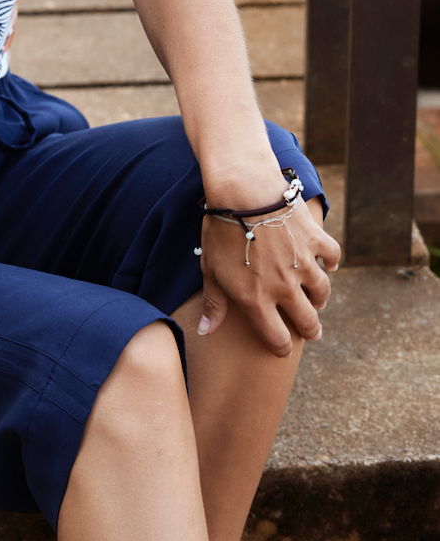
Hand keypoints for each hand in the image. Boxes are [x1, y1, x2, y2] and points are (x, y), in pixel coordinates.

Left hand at [197, 193, 340, 357]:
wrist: (242, 192)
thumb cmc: (220, 230)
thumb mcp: (210, 269)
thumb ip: (214, 303)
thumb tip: (207, 331)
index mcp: (256, 300)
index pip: (276, 339)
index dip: (281, 348)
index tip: (283, 349)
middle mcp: (284, 287)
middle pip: (308, 322)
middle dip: (312, 331)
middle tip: (313, 332)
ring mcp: (303, 264)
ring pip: (322, 293)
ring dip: (320, 299)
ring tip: (317, 301)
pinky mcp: (316, 240)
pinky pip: (333, 258)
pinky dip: (332, 263)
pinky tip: (328, 265)